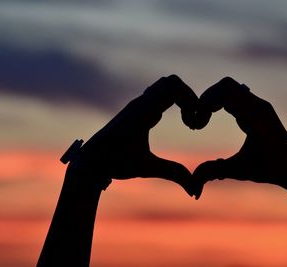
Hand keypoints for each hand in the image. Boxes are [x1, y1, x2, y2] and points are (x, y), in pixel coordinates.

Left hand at [79, 75, 197, 195]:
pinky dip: (174, 102)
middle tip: (192, 120)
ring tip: (188, 121)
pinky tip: (178, 122)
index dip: (191, 101)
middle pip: (172, 81)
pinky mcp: (137, 110)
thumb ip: (173, 173)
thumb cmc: (114, 162)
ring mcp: (138, 105)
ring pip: (165, 86)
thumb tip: (196, 191)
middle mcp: (140, 103)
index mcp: (142, 112)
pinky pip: (159, 95)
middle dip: (189, 97)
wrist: (90, 160)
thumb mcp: (146, 168)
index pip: (174, 88)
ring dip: (181, 98)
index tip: (192, 125)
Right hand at [192, 77, 286, 213]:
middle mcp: (259, 106)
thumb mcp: (238, 171)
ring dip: (212, 99)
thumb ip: (214, 173)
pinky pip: (234, 92)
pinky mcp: (257, 105)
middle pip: (225, 85)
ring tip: (203, 119)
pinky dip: (219, 100)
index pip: (225, 93)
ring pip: (228, 86)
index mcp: (255, 117)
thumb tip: (193, 189)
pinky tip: (212, 116)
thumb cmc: (269, 169)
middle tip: (198, 120)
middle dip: (206, 99)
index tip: (197, 126)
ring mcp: (259, 104)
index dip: (204, 105)